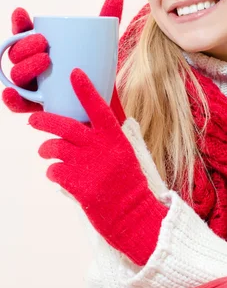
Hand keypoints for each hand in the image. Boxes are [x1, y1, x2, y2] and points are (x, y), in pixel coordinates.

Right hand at [2, 0, 124, 119]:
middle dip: (25, 44)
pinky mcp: (36, 107)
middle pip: (18, 53)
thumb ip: (108, 20)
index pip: (24, 32)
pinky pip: (18, 104)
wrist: (105, 102)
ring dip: (24, 67)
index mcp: (42, 47)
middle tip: (44, 42)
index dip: (19, 23)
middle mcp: (32, 65)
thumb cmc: (97, 68)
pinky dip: (12, 99)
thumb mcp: (103, 45)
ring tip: (44, 61)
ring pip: (17, 76)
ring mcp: (33, 86)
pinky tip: (12, 94)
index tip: (23, 13)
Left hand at [29, 68, 167, 264]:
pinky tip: (60, 176)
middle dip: (44, 121)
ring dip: (46, 150)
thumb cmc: (128, 184)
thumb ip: (105, 139)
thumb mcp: (123, 154)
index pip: (99, 108)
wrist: (132, 214)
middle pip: (66, 127)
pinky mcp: (78, 184)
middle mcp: (102, 149)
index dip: (86, 90)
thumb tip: (83, 124)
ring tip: (46, 153)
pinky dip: (53, 172)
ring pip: (54, 149)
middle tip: (33, 121)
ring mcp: (89, 166)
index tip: (75, 73)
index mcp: (115, 139)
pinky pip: (54, 171)